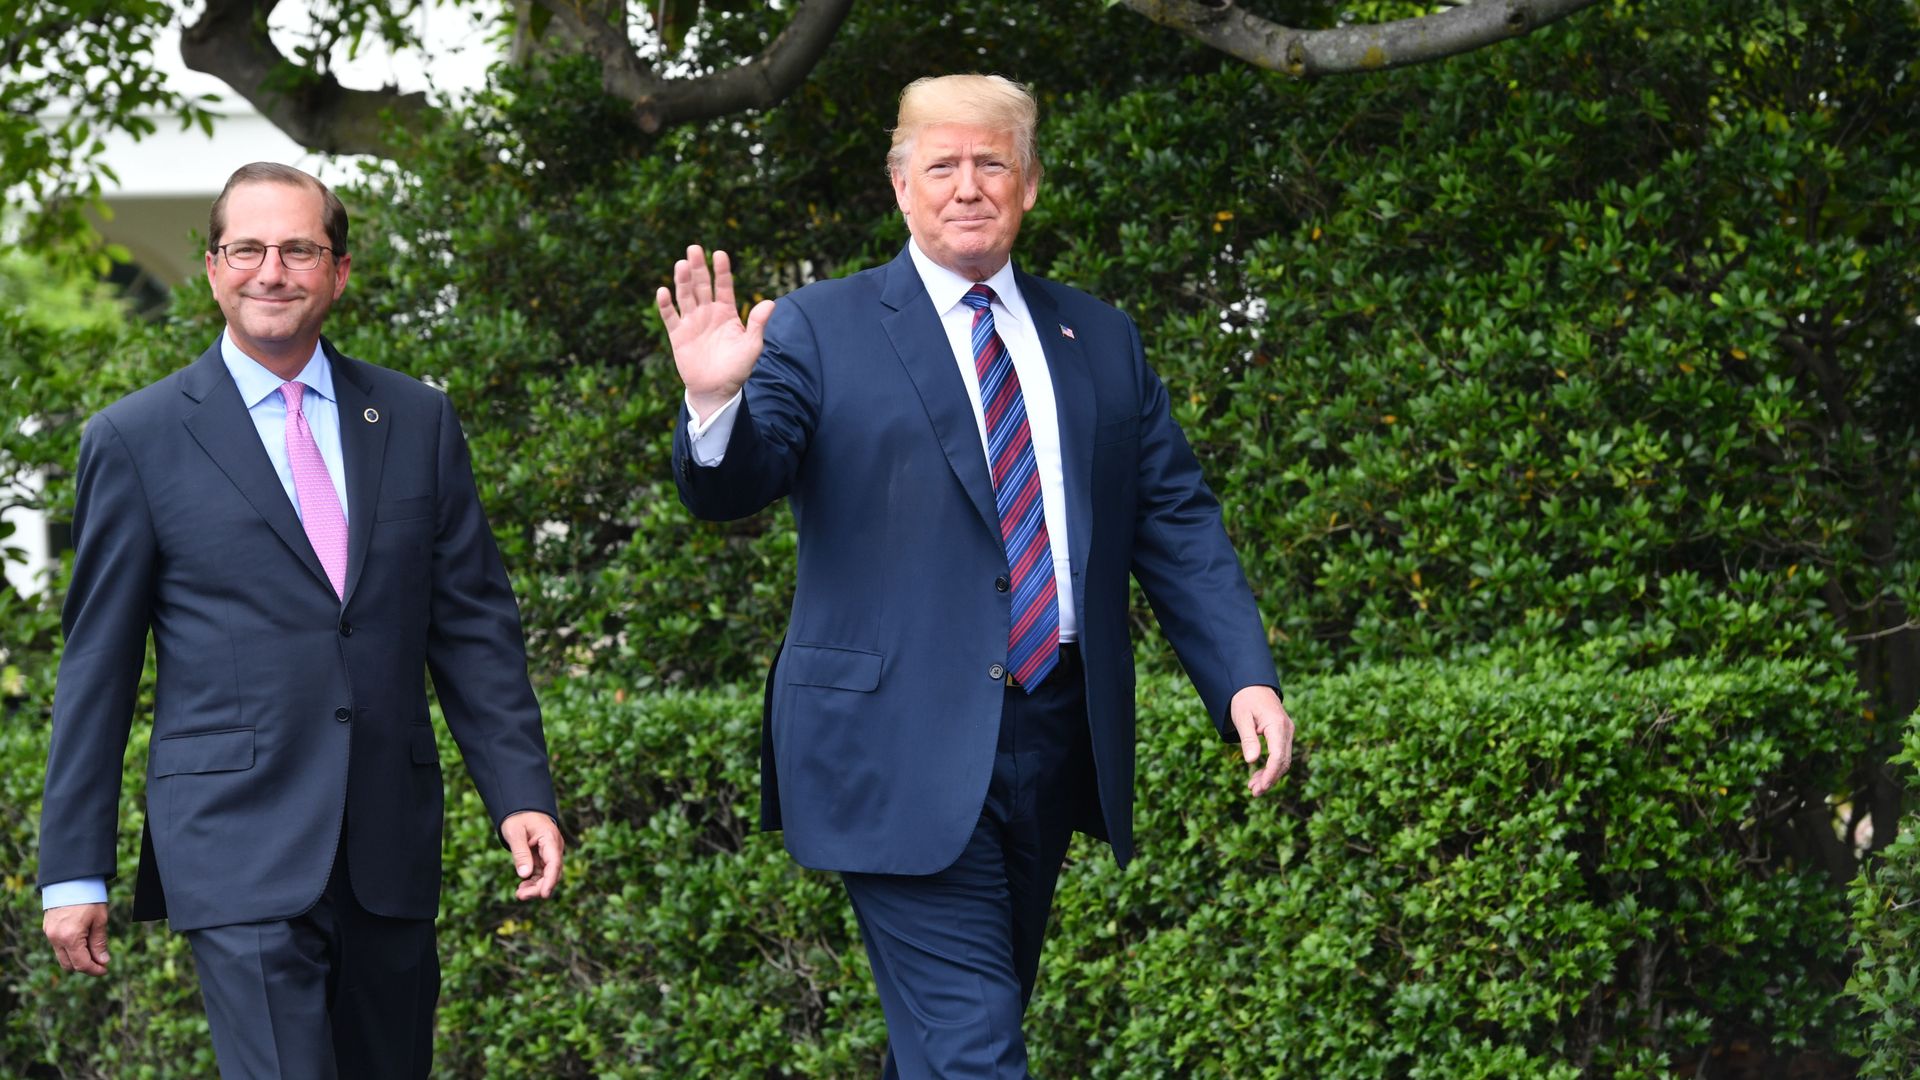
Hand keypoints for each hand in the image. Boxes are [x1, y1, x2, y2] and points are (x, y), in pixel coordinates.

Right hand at [45, 902, 109, 975]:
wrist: (70, 880)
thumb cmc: (89, 898)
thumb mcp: (100, 920)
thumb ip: (99, 942)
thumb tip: (103, 961)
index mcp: (70, 937)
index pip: (81, 964)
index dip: (94, 970)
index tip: (105, 970)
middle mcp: (56, 938)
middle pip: (69, 965)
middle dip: (85, 966)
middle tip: (100, 962)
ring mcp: (49, 934)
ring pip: (62, 957)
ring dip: (76, 958)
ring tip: (93, 951)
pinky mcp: (47, 928)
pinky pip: (57, 946)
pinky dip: (69, 949)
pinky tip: (82, 942)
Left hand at [500, 811, 564, 900]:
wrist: (521, 810)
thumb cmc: (518, 818)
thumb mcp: (515, 833)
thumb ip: (520, 853)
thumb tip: (524, 875)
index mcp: (549, 838)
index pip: (554, 863)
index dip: (550, 880)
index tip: (545, 894)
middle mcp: (554, 847)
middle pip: (553, 873)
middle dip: (539, 887)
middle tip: (520, 896)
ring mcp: (549, 854)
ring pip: (548, 876)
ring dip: (536, 887)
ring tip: (519, 894)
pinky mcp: (543, 858)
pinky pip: (541, 874)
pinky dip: (533, 882)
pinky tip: (522, 888)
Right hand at [655, 244, 775, 420]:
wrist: (718, 390)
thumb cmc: (737, 368)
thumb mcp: (752, 345)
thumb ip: (758, 324)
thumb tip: (770, 303)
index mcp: (726, 311)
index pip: (724, 286)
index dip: (721, 270)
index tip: (719, 253)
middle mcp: (707, 312)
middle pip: (701, 285)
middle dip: (698, 267)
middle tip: (694, 248)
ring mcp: (692, 322)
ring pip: (685, 296)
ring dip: (682, 280)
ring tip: (681, 264)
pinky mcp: (678, 335)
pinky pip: (670, 316)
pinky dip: (665, 305)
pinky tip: (663, 291)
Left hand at [1229, 685, 1293, 796]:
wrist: (1252, 684)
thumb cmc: (1244, 700)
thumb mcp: (1242, 718)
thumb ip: (1248, 739)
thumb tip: (1252, 761)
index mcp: (1277, 725)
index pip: (1278, 755)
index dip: (1270, 774)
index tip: (1261, 787)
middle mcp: (1287, 729)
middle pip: (1283, 761)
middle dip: (1270, 779)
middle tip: (1254, 793)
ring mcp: (1287, 732)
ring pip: (1283, 761)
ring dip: (1271, 776)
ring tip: (1253, 788)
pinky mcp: (1284, 735)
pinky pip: (1281, 755)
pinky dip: (1271, 767)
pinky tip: (1258, 777)